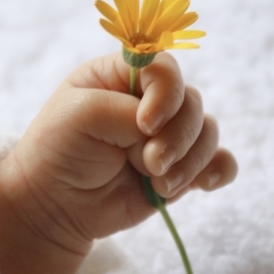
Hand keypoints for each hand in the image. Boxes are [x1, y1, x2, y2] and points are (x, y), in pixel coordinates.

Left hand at [0, 52, 236, 273]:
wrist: (54, 206)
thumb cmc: (58, 150)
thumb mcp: (81, 115)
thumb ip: (127, 112)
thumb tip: (164, 131)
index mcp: (123, 76)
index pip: (165, 68)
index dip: (166, 94)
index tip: (145, 125)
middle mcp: (149, 102)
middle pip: (192, 103)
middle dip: (176, 138)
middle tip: (147, 164)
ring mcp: (167, 136)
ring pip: (207, 133)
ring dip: (189, 161)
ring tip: (158, 183)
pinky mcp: (178, 168)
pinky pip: (218, 162)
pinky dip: (217, 170)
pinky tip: (203, 184)